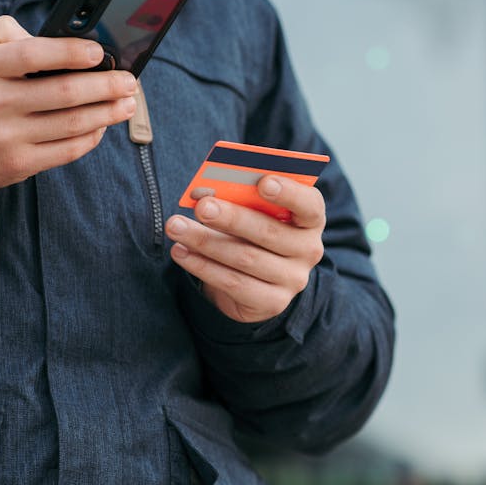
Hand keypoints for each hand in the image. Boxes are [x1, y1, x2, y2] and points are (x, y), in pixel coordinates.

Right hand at [0, 15, 137, 188]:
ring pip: (72, 124)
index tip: (98, 52)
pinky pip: (67, 150)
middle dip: (105, 86)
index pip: (32, 55)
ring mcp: (7, 137)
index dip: (70, 52)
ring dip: (108, 113)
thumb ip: (4, 32)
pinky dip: (92, 137)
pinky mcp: (19, 164)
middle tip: (130, 81)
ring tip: (128, 103)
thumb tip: (51, 41)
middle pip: (63, 93)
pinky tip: (103, 125)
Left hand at [166, 176, 325, 322]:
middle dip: (232, 218)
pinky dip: (203, 267)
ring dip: (206, 241)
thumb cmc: (252, 232)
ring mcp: (293, 279)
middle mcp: (309, 250)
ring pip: (246, 258)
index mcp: (310, 219)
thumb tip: (203, 192)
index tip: (263, 182)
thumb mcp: (252, 212)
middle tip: (201, 207)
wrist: (256, 281)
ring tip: (175, 227)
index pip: (309, 205)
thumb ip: (238, 199)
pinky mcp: (272, 302)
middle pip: (269, 232)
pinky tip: (181, 253)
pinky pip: (234, 284)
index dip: (289, 193)